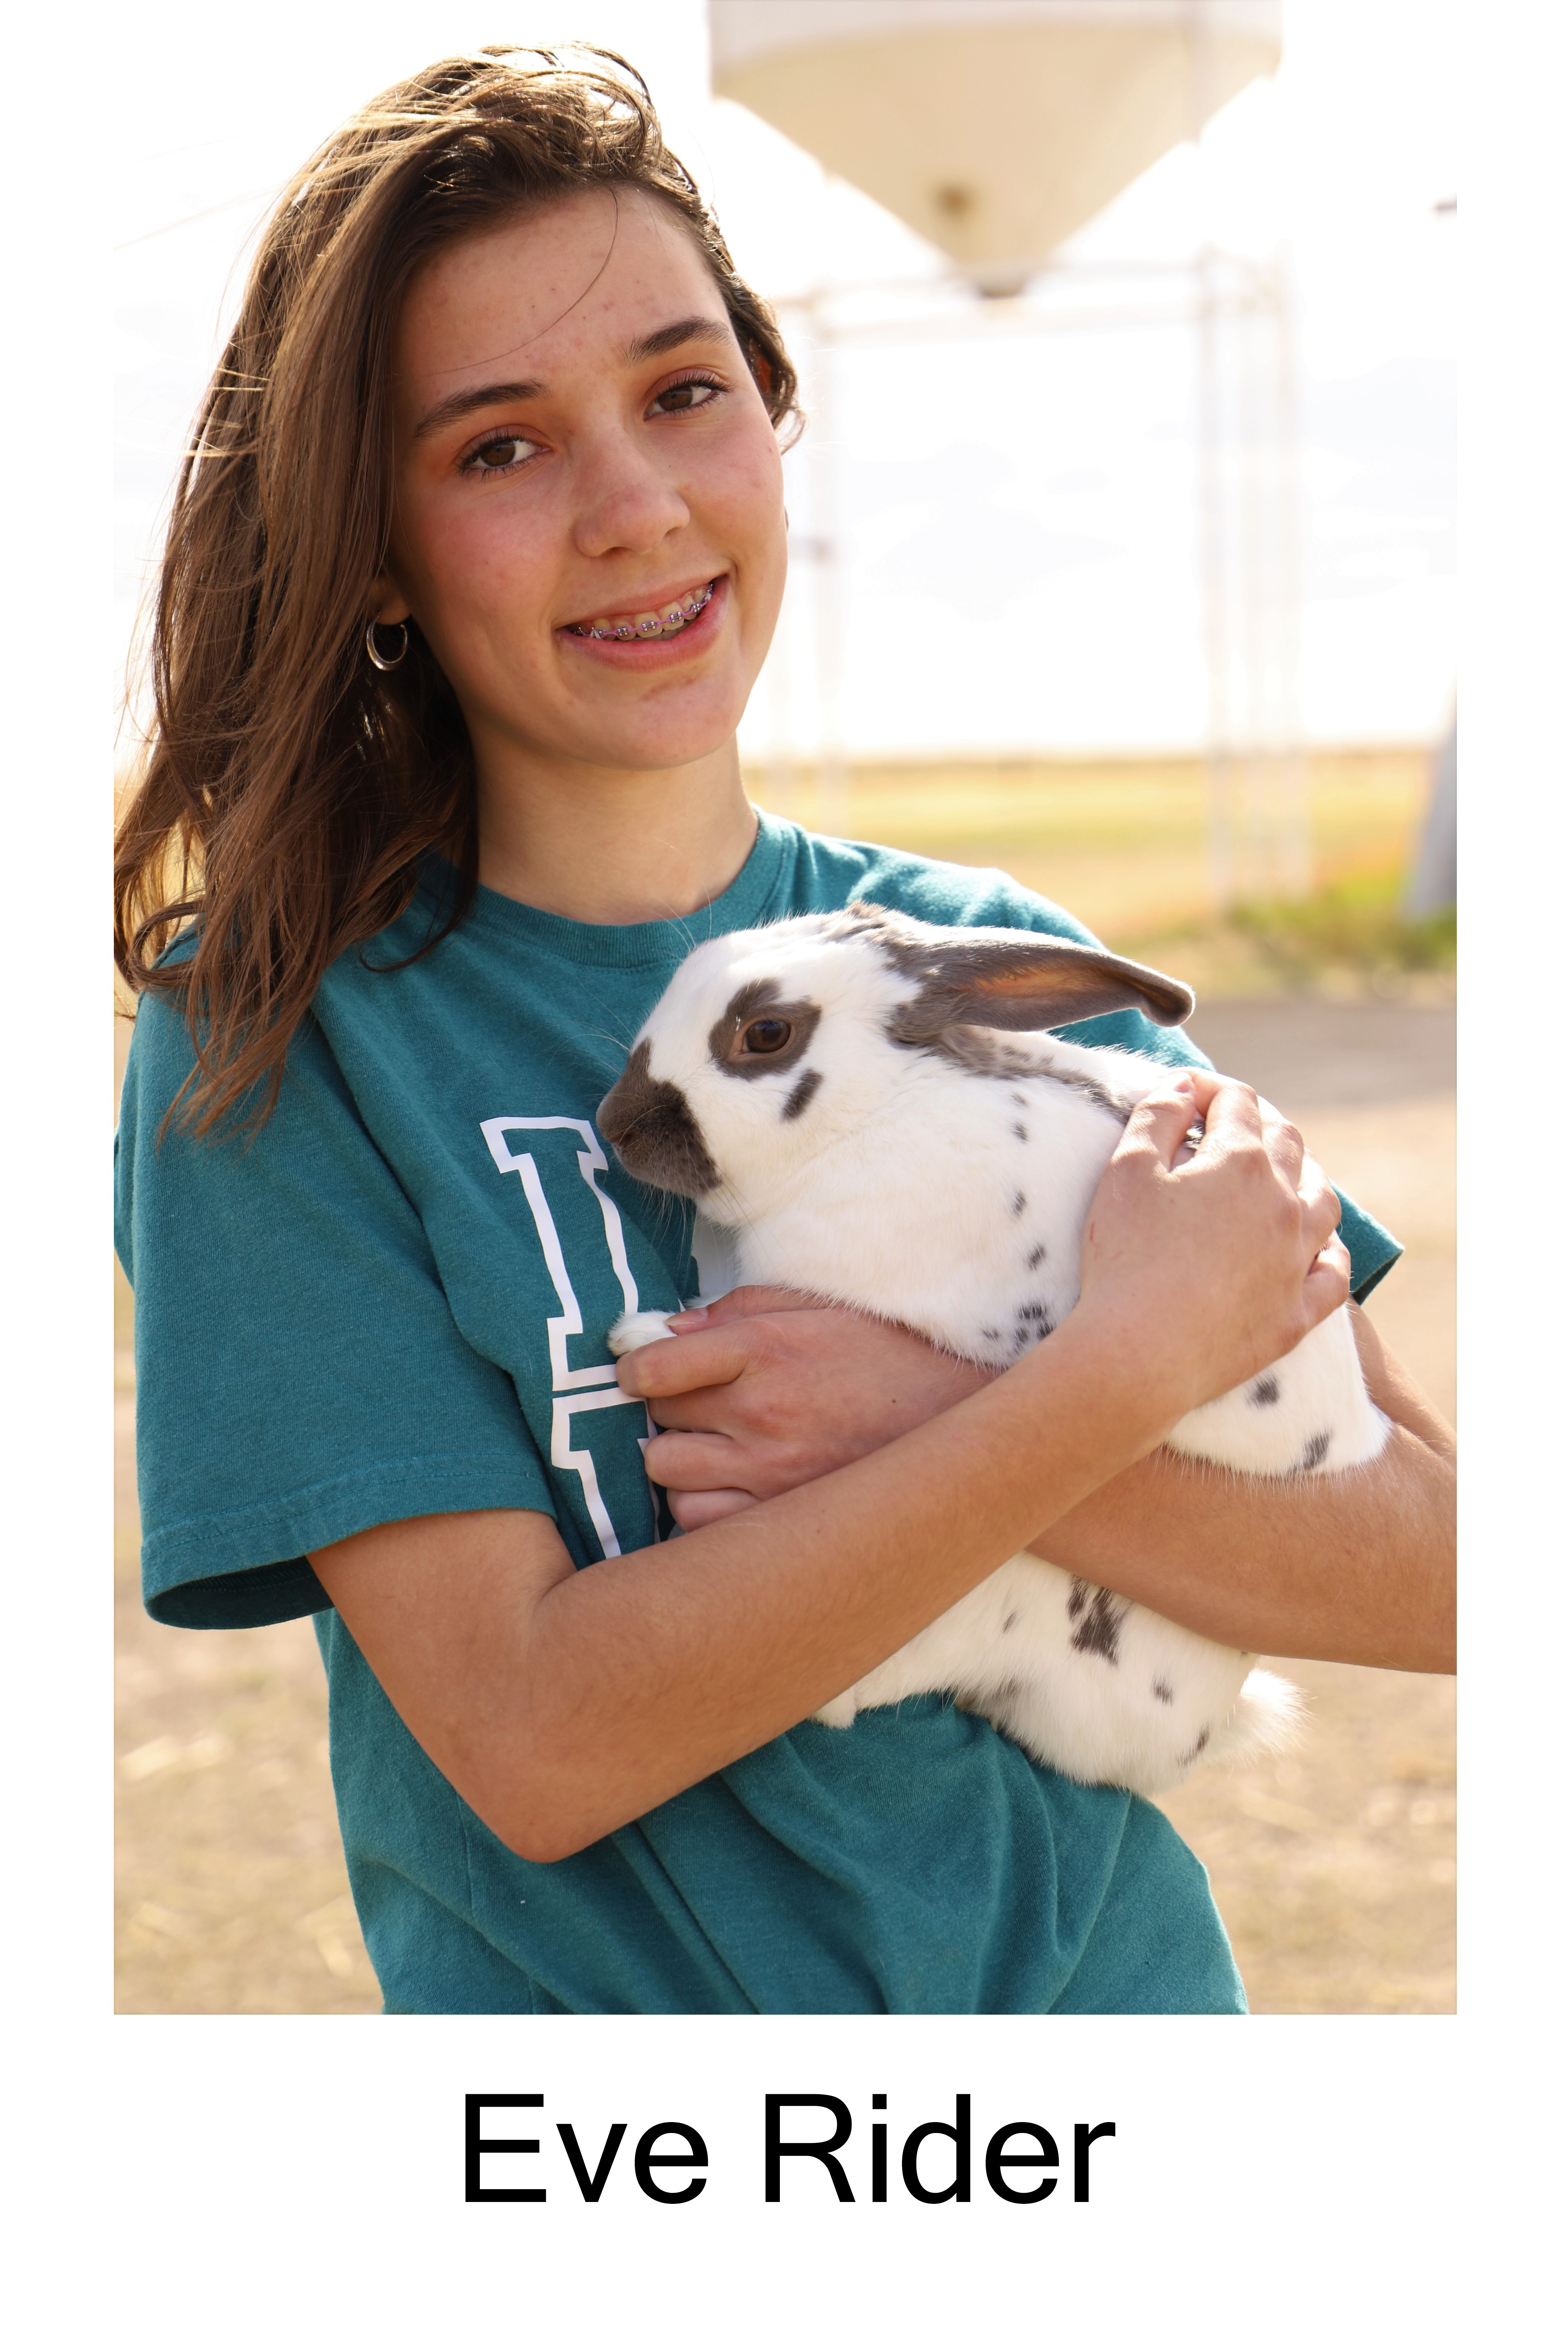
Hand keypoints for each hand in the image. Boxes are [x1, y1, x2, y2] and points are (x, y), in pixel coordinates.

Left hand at [614, 1286, 992, 1529]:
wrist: (968, 1424)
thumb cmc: (892, 1358)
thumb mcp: (821, 1309)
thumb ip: (742, 1309)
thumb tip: (670, 1329)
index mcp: (767, 1349)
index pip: (656, 1364)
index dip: (635, 1368)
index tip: (641, 1371)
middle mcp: (763, 1412)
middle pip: (657, 1420)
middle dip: (664, 1413)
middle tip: (691, 1411)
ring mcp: (773, 1473)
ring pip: (669, 1477)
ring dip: (678, 1465)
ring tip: (711, 1453)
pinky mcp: (787, 1519)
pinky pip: (701, 1525)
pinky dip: (702, 1511)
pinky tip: (729, 1492)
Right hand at [1072, 1066, 1349, 1428]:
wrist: (1141, 1353)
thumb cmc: (1125, 1258)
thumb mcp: (1125, 1170)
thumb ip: (1156, 1116)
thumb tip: (1183, 1086)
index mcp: (1240, 1160)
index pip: (1236, 1100)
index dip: (1208, 1088)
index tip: (1183, 1095)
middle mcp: (1283, 1201)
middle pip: (1287, 1141)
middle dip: (1258, 1124)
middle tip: (1226, 1128)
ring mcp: (1298, 1258)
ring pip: (1323, 1200)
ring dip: (1305, 1177)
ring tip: (1282, 1177)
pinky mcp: (1299, 1310)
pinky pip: (1334, 1271)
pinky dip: (1329, 1250)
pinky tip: (1316, 1247)